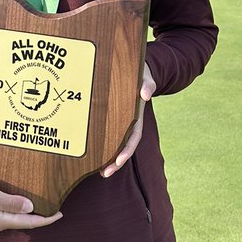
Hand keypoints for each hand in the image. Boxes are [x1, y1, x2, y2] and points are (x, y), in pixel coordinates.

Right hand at [0, 170, 62, 231]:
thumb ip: (9, 202)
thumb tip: (30, 207)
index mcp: (0, 220)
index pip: (29, 222)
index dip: (46, 219)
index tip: (60, 213)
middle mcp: (0, 221)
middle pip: (26, 221)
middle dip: (42, 217)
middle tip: (57, 208)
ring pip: (20, 217)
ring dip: (34, 212)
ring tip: (46, 204)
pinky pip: (14, 210)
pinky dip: (24, 206)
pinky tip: (29, 200)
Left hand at [101, 63, 155, 177]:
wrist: (134, 68)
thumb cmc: (138, 72)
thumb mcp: (145, 75)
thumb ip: (147, 83)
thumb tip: (145, 94)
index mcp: (137, 114)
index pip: (134, 136)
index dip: (127, 149)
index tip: (120, 160)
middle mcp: (129, 121)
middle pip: (124, 146)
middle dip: (117, 162)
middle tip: (105, 174)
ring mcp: (120, 121)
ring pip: (116, 144)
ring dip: (110, 159)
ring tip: (101, 172)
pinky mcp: (111, 118)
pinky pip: (107, 135)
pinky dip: (102, 147)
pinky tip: (93, 155)